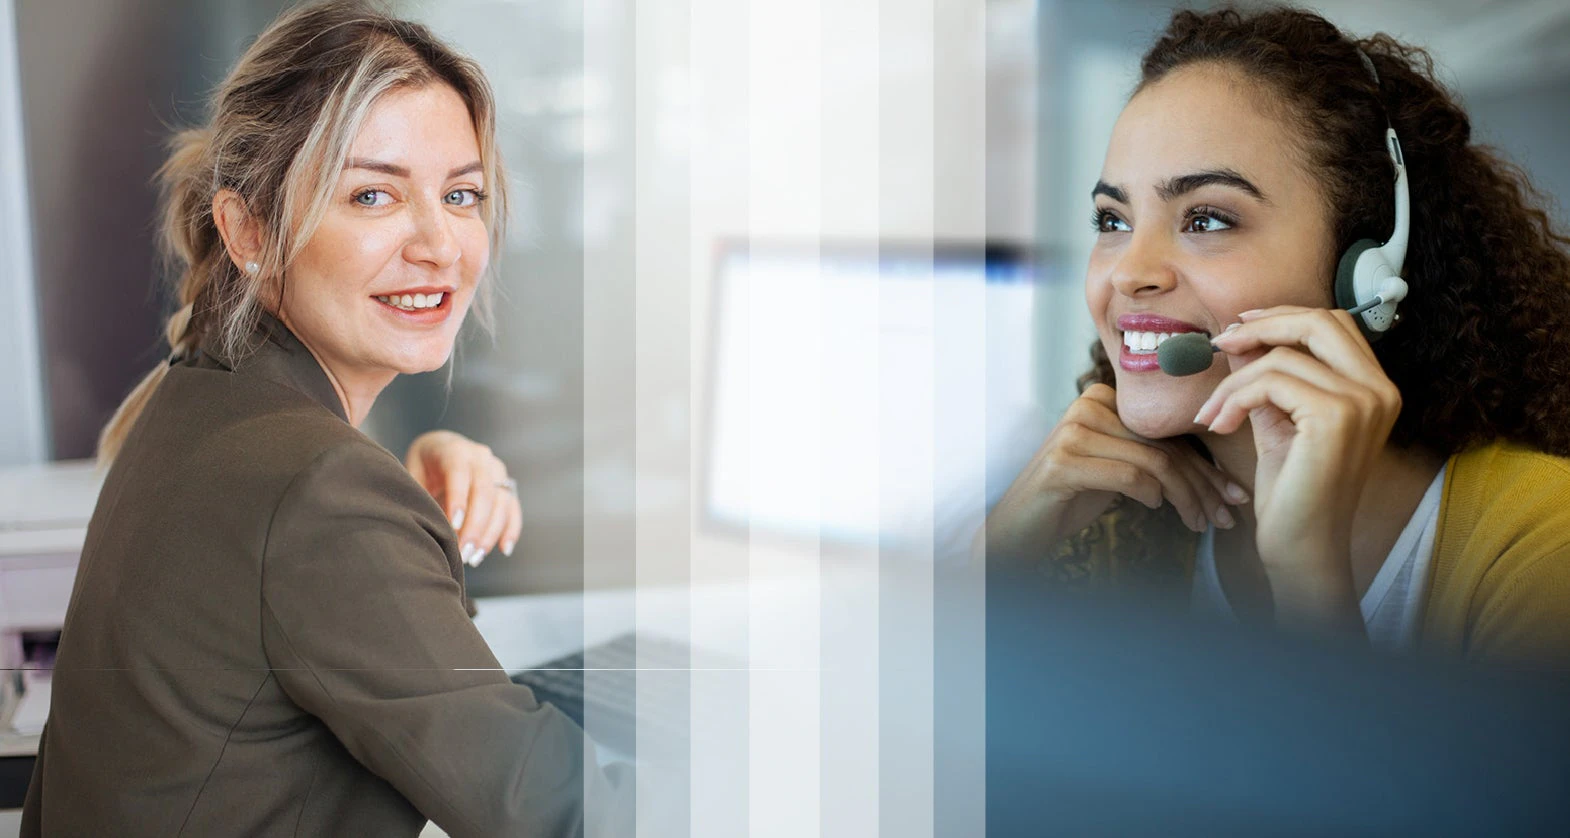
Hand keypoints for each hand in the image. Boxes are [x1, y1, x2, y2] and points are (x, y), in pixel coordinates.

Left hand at [404, 430, 522, 566]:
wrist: (440, 449)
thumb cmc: (423, 467)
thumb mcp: (413, 476)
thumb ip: (421, 497)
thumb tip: (429, 527)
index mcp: (454, 451)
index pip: (459, 474)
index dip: (458, 500)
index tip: (454, 526)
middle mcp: (480, 457)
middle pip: (484, 491)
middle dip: (475, 525)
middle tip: (464, 553)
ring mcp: (497, 470)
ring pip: (502, 502)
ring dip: (491, 533)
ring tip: (475, 557)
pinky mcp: (506, 485)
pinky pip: (513, 508)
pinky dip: (510, 529)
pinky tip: (504, 549)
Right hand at [982, 383, 1247, 561]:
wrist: (1016, 527)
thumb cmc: (1069, 499)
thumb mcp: (1113, 469)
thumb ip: (1147, 456)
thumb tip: (1212, 471)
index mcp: (1100, 399)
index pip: (1166, 433)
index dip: (1206, 466)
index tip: (1232, 495)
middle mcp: (1085, 407)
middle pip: (1164, 447)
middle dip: (1203, 485)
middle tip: (1227, 515)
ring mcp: (1072, 432)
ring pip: (1153, 462)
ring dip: (1186, 498)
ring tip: (1201, 523)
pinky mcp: (1063, 462)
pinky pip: (1128, 476)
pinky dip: (1151, 495)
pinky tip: (1157, 510)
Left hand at [1194, 306, 1400, 623]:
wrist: (1303, 545)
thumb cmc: (1292, 488)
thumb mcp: (1280, 420)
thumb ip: (1270, 377)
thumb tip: (1242, 336)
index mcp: (1375, 388)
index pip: (1333, 324)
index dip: (1283, 317)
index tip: (1240, 328)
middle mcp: (1380, 390)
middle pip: (1318, 322)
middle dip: (1261, 326)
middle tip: (1220, 345)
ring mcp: (1363, 403)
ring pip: (1281, 357)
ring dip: (1232, 381)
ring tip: (1212, 412)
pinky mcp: (1335, 418)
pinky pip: (1269, 382)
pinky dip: (1234, 399)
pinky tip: (1219, 425)